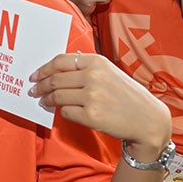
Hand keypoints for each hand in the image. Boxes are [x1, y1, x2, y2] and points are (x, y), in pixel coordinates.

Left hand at [29, 52, 171, 149]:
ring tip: (44, 102)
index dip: (44, 69)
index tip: (35, 75)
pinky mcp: (91, 116)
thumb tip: (56, 71)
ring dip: (46, 100)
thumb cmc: (127, 96)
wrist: (148, 120)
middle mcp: (93, 77)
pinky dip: (63, 112)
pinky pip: (66, 112)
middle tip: (33, 90)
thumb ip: (86, 69)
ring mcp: (92, 97)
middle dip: (40, 86)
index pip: (60, 61)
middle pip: (55, 80)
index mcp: (97, 62)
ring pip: (57, 96)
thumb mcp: (110, 73)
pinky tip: (65, 112)